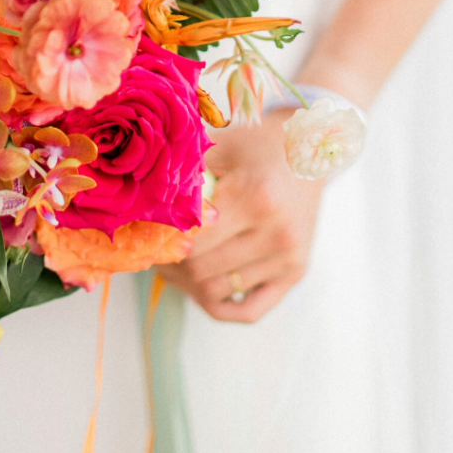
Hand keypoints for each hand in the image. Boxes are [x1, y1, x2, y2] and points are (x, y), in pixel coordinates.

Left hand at [155, 110, 323, 322]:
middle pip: (201, 270)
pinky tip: (199, 288)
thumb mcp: (221, 144)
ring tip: (171, 266)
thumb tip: (144, 197)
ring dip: (186, 285)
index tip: (145, 234)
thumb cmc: (257, 142)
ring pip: (217, 292)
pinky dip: (218, 307)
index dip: (162, 242)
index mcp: (256, 198)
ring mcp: (288, 258)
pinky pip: (248, 311)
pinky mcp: (296, 273)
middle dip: (169, 265)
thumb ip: (187, 171)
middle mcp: (277, 233)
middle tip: (152, 252)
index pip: (193, 240)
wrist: (309, 150)